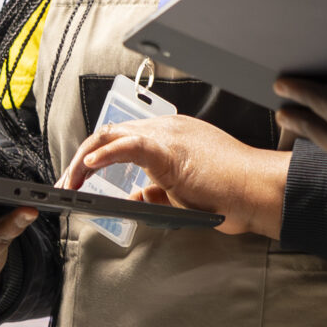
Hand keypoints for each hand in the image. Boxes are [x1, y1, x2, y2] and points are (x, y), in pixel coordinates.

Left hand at [68, 114, 289, 236]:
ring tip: (71, 181)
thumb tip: (136, 197)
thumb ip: (159, 191)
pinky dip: (105, 154)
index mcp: (170, 137)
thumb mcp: (185, 193)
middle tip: (68, 183)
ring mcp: (168, 135)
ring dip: (86, 159)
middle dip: (83, 159)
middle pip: (110, 133)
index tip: (80, 177)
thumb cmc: (231, 194)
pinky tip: (90, 165)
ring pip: (112, 135)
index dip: (96, 156)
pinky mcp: (170, 149)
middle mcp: (166, 129)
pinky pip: (129, 145)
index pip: (123, 138)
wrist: (258, 191)